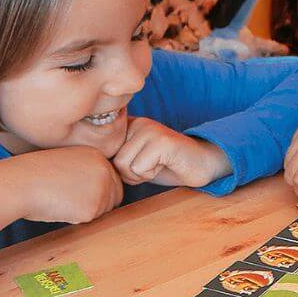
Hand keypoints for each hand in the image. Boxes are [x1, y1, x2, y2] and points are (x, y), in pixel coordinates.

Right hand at [18, 146, 124, 224]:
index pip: (112, 180)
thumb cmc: (34, 174)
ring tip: (62, 200)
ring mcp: (101, 189)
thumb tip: (102, 192)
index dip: (96, 190)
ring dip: (86, 210)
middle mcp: (104, 170)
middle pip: (114, 196)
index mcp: (97, 155)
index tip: (76, 191)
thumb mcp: (66, 162)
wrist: (17, 183)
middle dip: (96, 202)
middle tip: (69, 198)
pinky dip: (76, 218)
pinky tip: (60, 207)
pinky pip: (90, 220)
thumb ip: (87, 172)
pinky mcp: (92, 208)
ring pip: (104, 210)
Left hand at [112, 117, 230, 187]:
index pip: (107, 154)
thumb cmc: (169, 165)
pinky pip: (140, 168)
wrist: (203, 164)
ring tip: (159, 164)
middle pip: (115, 160)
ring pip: (125, 165)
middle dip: (132, 173)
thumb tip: (94, 166)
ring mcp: (151, 129)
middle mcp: (139, 122)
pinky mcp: (162, 141)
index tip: (143, 164)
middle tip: (153, 166)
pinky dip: (152, 174)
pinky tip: (167, 164)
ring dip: (142, 174)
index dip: (123, 169)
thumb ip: (119, 157)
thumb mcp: (138, 159)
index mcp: (130, 124)